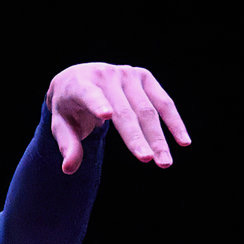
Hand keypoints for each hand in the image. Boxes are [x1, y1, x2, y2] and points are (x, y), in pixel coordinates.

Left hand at [45, 62, 189, 172]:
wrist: (78, 77)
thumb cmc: (68, 107)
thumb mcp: (60, 125)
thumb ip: (67, 145)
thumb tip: (69, 169)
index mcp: (80, 85)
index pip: (89, 95)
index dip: (98, 104)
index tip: (107, 116)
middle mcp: (105, 75)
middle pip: (125, 112)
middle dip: (139, 138)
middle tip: (150, 161)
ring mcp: (127, 74)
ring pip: (148, 110)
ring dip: (159, 137)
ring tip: (165, 163)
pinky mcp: (144, 76)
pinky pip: (163, 102)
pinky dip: (174, 122)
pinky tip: (183, 142)